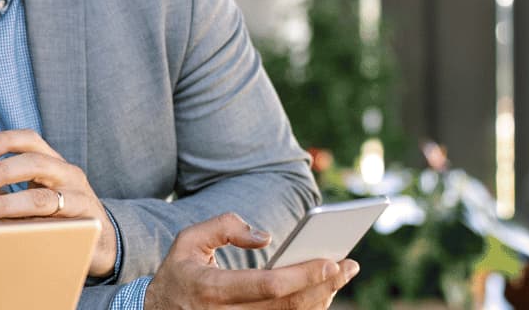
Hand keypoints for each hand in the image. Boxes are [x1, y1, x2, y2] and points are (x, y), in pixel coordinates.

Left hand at [0, 129, 115, 275]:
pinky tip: (2, 232)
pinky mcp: (83, 227)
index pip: (31, 141)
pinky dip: (22, 230)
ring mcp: (79, 200)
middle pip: (35, 164)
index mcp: (55, 163)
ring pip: (41, 199)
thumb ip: (5, 191)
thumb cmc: (64, 214)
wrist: (104, 241)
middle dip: (1, 171)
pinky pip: (48, 228)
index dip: (5, 140)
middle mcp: (68, 176)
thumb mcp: (36, 195)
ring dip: (5, 204)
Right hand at [144, 213, 357, 309]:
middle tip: (349, 267)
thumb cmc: (180, 273)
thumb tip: (264, 236)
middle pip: (288, 306)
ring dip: (320, 300)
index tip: (332, 261)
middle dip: (324, 286)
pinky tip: (319, 294)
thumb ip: (224, 226)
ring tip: (338, 278)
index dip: (304, 275)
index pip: (267, 285)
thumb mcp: (188, 240)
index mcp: (211, 289)